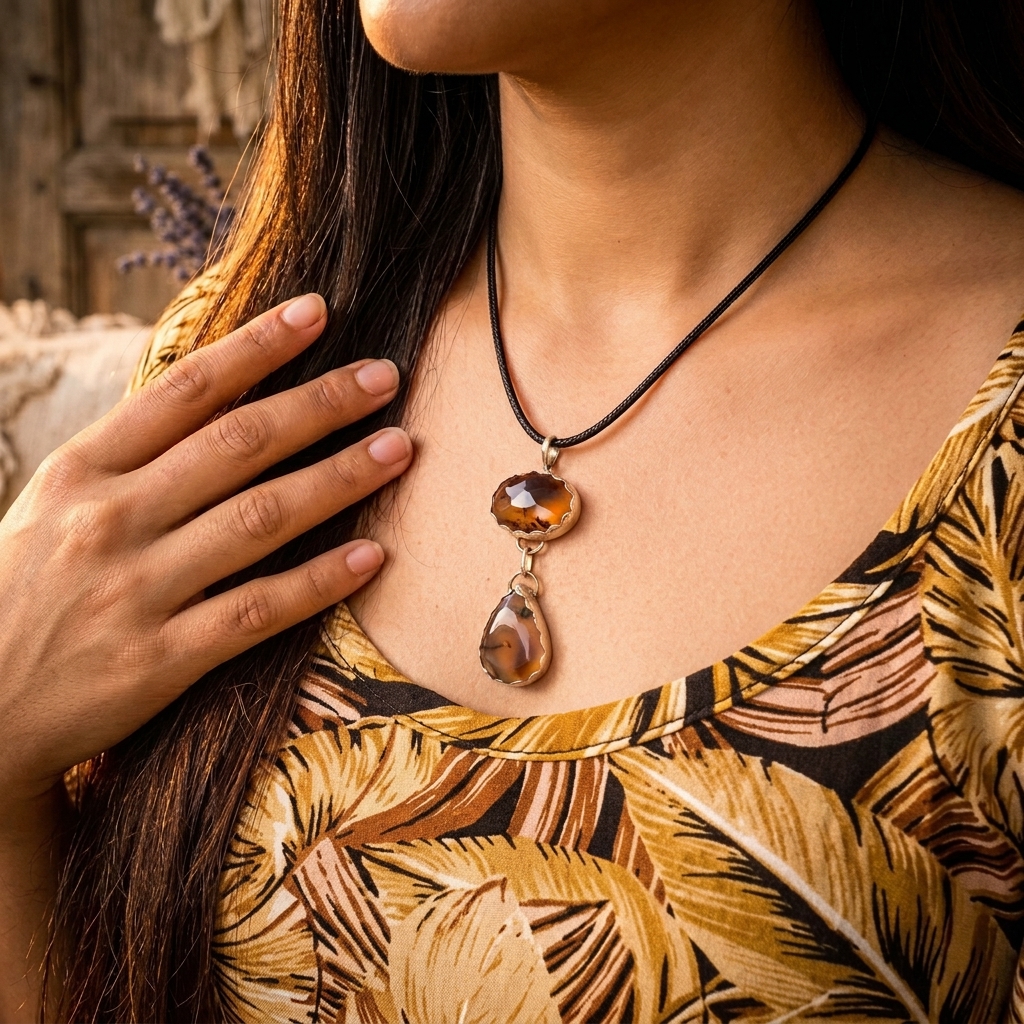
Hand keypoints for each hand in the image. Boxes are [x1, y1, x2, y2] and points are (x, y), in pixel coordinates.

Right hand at [0, 293, 410, 809]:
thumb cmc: (23, 589)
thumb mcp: (56, 501)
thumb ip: (132, 453)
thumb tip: (220, 392)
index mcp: (81, 470)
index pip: (183, 390)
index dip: (256, 346)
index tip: (317, 313)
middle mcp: (110, 520)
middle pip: (237, 445)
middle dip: (319, 405)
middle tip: (385, 377)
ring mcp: (136, 591)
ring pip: (259, 520)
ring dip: (338, 479)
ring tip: (398, 450)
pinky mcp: (160, 660)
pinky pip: (257, 612)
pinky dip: (318, 582)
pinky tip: (372, 557)